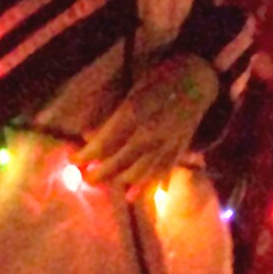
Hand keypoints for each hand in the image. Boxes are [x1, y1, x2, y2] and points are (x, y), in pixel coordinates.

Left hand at [75, 55, 218, 194]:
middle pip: (120, 163)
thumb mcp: (131, 91)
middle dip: (101, 174)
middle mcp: (150, 135)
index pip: (105, 143)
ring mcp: (165, 146)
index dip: (87, 155)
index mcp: (135, 115)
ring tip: (107, 185)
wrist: (198, 80)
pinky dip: (147, 186)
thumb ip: (110, 115)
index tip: (74, 160)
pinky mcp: (178, 151)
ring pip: (140, 173)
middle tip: (86, 179)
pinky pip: (160, 174)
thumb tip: (87, 135)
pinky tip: (133, 195)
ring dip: (121, 181)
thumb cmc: (160, 78)